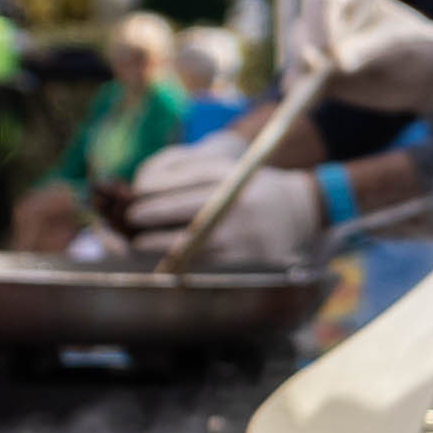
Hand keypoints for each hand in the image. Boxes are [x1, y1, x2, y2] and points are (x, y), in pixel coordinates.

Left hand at [105, 132, 327, 264]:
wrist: (301, 212)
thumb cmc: (251, 188)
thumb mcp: (225, 169)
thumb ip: (184, 173)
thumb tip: (140, 188)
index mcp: (228, 180)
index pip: (176, 187)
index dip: (148, 196)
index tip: (132, 200)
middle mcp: (234, 207)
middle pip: (178, 216)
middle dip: (146, 220)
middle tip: (131, 221)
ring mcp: (240, 236)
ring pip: (185, 246)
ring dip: (155, 247)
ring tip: (139, 244)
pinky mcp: (245, 259)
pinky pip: (202, 263)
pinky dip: (178, 261)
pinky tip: (165, 259)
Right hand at [302, 0, 432, 116]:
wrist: (424, 74)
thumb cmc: (417, 45)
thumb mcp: (399, 42)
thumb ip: (370, 47)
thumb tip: (340, 61)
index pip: (323, 3)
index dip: (323, 24)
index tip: (332, 48)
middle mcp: (327, 22)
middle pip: (303, 31)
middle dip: (305, 50)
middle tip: (316, 68)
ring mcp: (320, 50)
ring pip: (299, 60)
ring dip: (299, 76)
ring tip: (305, 94)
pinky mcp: (319, 77)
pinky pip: (302, 85)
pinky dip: (301, 96)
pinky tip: (306, 107)